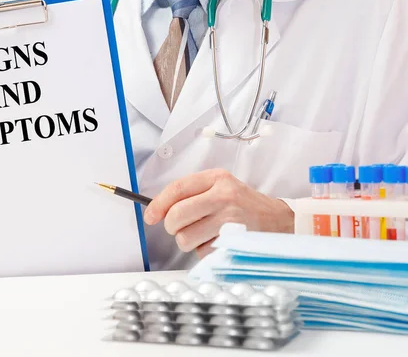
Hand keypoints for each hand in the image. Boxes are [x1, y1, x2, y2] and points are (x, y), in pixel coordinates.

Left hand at [143, 169, 293, 258]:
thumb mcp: (222, 188)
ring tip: (206, 235)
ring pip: (186, 238)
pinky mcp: (234, 242)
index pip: (177, 188)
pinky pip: (202, 253)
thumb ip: (192, 194)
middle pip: (177, 215)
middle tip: (181, 228)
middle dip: (173, 227)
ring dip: (191, 242)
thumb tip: (157, 211)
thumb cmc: (245, 206)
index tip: (150, 216)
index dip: (158, 204)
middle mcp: (224, 196)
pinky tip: (220, 242)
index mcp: (217, 178)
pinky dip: (206, 252)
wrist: (281, 221)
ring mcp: (230, 219)